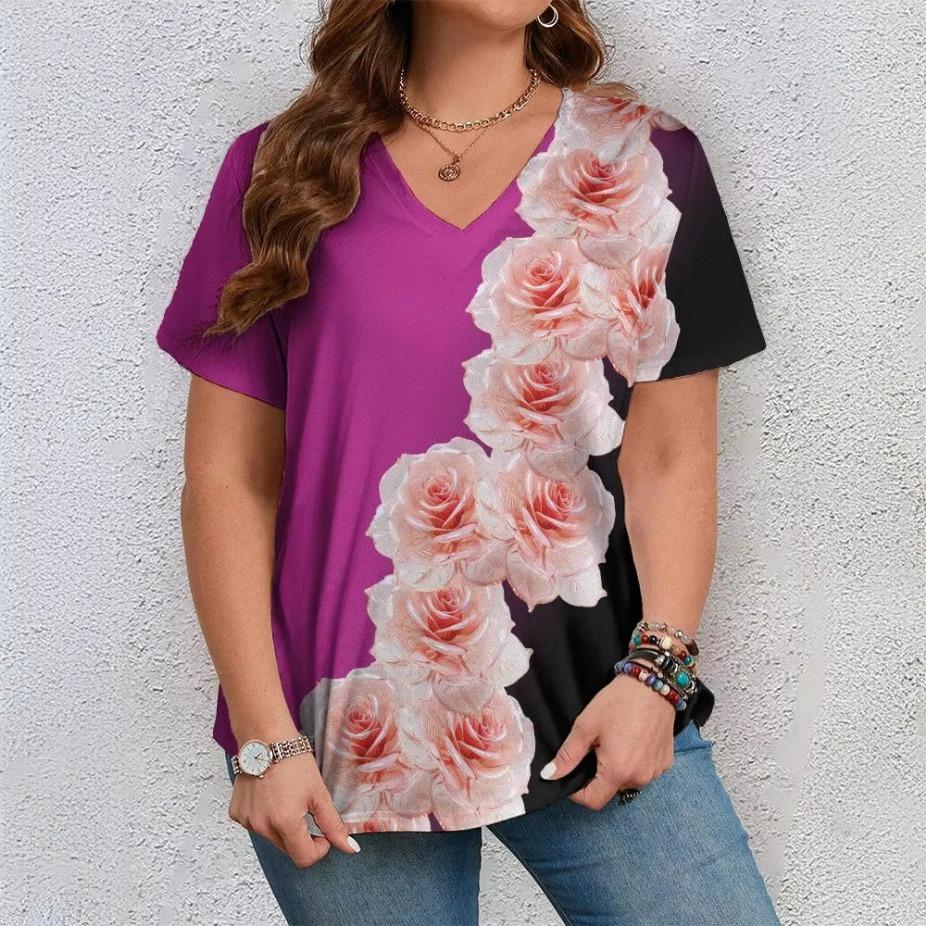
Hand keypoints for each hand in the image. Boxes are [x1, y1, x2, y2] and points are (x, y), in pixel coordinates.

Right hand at [228, 751, 359, 866]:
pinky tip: (269, 797)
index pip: (305, 858)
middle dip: (301, 836)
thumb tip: (350, 849)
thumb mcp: (319, 793)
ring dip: (282, 827)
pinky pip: (256, 826)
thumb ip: (333, 825)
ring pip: (272, 838)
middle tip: (306, 809)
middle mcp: (262, 827)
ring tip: (286, 798)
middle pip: (288, 849)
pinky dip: (265, 818)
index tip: (323, 831)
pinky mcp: (237, 814)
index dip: (319, 848)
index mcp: (285, 823)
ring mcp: (247, 821)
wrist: (266, 738)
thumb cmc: (294, 761)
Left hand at [541, 673, 675, 809]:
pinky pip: (644, 771)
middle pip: (610, 790)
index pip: (593, 801)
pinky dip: (634, 763)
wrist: (652, 684)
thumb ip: (568, 755)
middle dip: (597, 776)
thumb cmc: (617, 702)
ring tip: (614, 742)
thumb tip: (550, 775)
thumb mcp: (586, 725)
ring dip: (617, 770)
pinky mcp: (665, 763)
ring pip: (628, 782)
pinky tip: (632, 741)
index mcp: (617, 772)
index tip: (572, 775)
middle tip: (595, 748)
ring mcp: (655, 772)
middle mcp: (639, 778)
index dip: (577, 793)